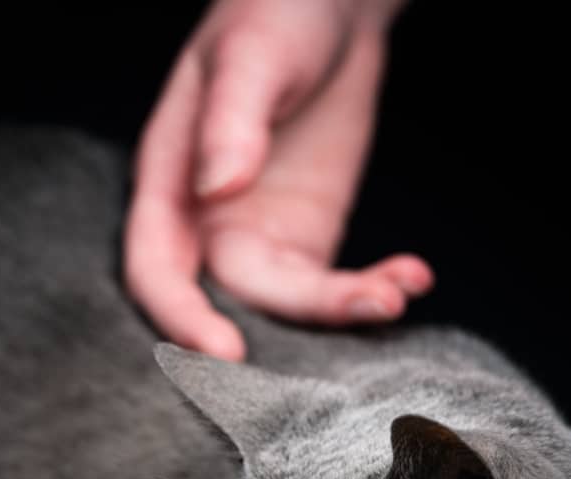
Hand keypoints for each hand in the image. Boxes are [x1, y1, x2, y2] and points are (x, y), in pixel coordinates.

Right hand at [125, 0, 431, 360]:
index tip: (224, 353)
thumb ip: (231, 120)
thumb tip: (219, 188)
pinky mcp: (308, 244)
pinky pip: (332, 289)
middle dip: (284, 327)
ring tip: (398, 291)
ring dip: (343, 308)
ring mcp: (257, 240)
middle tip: (359, 311)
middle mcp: (204, 226)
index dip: (182, 316)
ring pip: (287, 304)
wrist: (328, 6)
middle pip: (230, 297)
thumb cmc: (271, 15)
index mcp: (167, 183)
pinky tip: (413, 277)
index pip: (156, 268)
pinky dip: (371, 289)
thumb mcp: (251, 56)